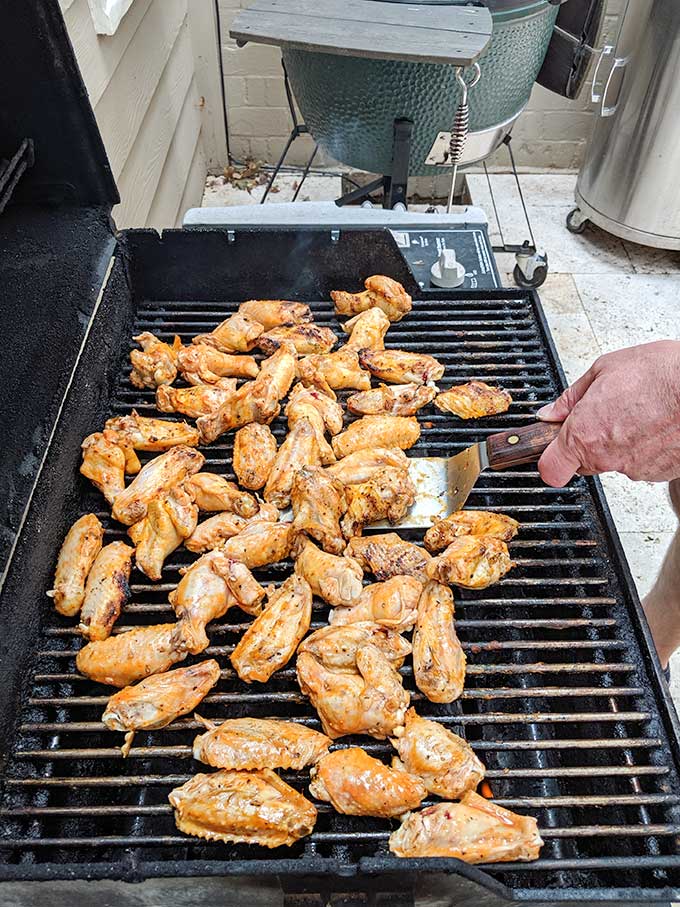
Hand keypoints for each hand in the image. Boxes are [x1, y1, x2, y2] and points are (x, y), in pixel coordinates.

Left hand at [536, 340, 679, 486]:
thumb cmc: (663, 374)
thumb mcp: (605, 369)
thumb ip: (571, 397)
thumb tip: (551, 412)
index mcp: (585, 434)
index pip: (551, 470)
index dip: (550, 460)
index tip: (551, 449)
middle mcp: (608, 457)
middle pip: (583, 464)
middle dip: (587, 442)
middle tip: (603, 415)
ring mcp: (637, 469)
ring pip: (616, 461)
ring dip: (621, 441)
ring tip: (639, 412)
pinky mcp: (662, 473)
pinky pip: (644, 462)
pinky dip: (647, 446)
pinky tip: (656, 422)